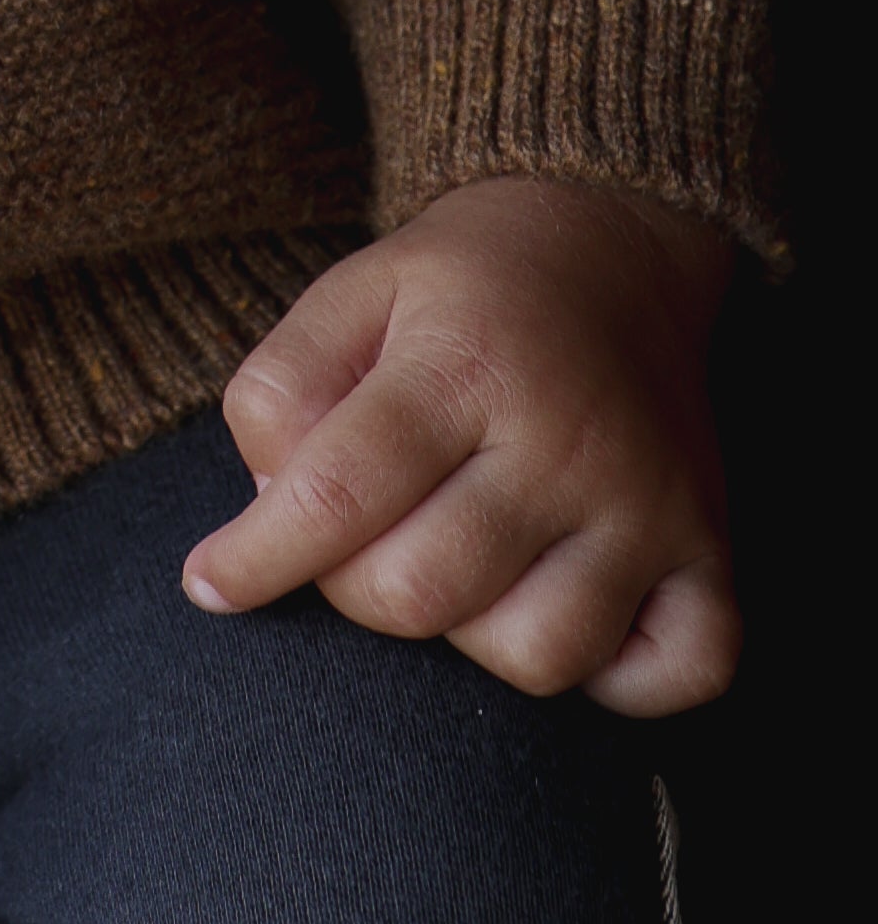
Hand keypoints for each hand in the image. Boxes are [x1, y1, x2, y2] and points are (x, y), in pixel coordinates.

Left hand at [184, 173, 736, 714]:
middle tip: (356, 538)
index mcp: (464, 364)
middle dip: (354, 588)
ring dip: (470, 635)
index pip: (339, 494)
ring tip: (457, 562)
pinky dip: (617, 680)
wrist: (609, 242)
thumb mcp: (347, 294)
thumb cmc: (458, 289)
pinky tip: (564, 605)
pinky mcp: (715, 553)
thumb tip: (263, 514)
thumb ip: (280, 391)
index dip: (257, 557)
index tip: (208, 584)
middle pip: (423, 593)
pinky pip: (679, 678)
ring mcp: (652, 506)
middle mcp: (567, 441)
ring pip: (536, 656)